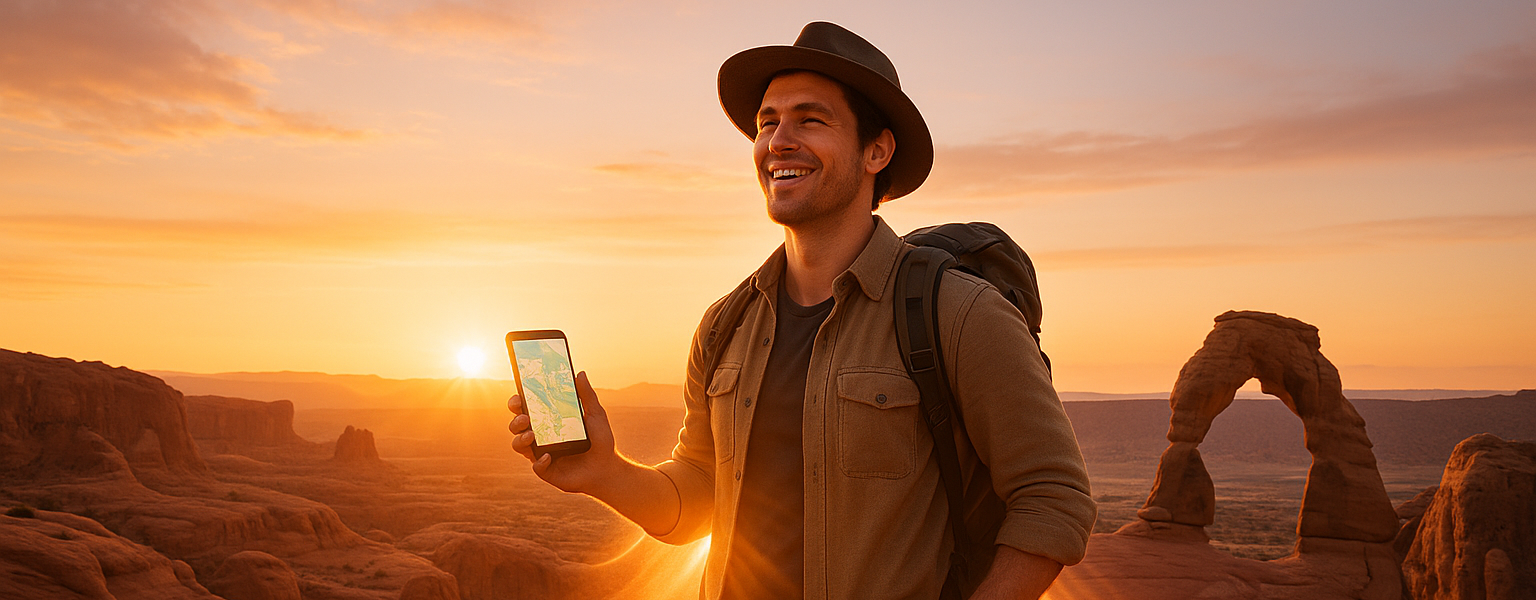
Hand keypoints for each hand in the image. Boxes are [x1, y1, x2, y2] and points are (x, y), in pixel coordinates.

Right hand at [507, 371, 620, 493]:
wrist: (607, 468)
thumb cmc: (600, 440)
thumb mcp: (595, 415)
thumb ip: (587, 395)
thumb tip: (580, 373)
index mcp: (547, 419)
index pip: (525, 408)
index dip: (516, 402)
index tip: (518, 396)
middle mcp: (540, 436)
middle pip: (516, 425)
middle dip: (515, 420)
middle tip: (525, 417)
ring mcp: (541, 453)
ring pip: (518, 445)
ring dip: (520, 439)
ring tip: (531, 435)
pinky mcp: (546, 470)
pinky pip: (536, 466)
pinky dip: (539, 461)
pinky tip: (548, 457)